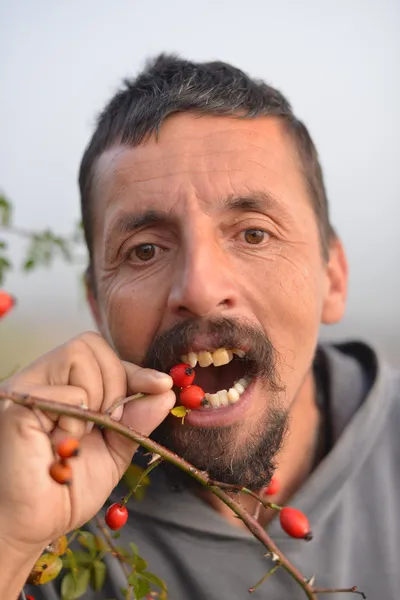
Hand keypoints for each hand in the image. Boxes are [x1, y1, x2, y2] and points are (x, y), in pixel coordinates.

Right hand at [0, 331, 174, 550]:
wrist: (31, 528)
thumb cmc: (67, 489)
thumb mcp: (114, 450)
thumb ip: (137, 419)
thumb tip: (166, 391)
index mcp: (61, 385)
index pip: (101, 353)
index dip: (134, 370)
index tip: (161, 386)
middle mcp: (41, 379)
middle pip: (91, 345)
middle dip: (115, 384)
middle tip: (107, 424)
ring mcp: (27, 387)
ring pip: (81, 357)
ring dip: (96, 400)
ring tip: (78, 437)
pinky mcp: (19, 401)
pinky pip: (70, 392)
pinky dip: (78, 423)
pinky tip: (61, 445)